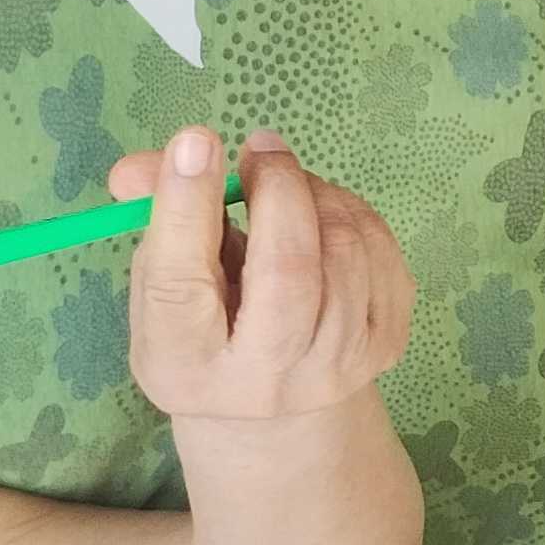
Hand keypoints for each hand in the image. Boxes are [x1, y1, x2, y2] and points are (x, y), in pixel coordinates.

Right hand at [111, 128, 412, 425]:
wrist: (272, 404)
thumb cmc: (201, 325)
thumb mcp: (160, 280)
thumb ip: (164, 212)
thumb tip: (182, 147)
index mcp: (182, 365)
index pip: (179, 282)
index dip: (187, 206)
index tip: (196, 140)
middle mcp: (262, 381)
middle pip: (286, 271)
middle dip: (277, 189)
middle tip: (259, 150)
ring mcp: (334, 369)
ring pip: (343, 252)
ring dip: (314, 194)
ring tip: (286, 187)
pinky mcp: (385, 348)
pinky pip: (379, 252)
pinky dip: (349, 213)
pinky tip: (321, 217)